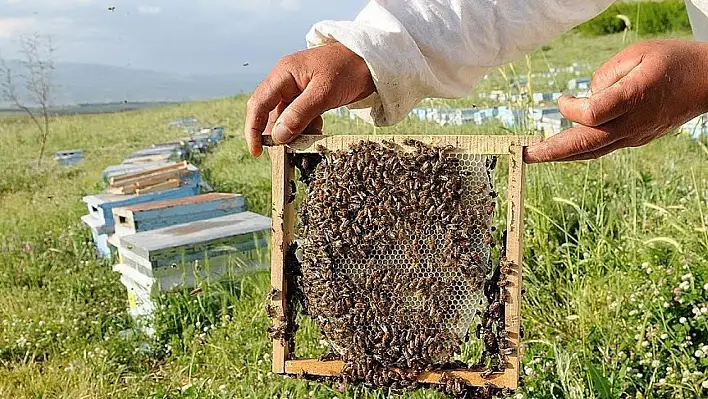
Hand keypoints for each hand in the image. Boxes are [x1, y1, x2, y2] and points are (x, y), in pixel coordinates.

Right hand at [244, 42, 375, 156]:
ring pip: (286, 118)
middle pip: (270, 113)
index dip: (253, 129)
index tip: (256, 152)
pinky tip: (316, 132)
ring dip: (293, 133)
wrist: (371, 61)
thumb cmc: (348, 69)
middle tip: (284, 154)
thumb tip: (278, 136)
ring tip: (305, 143)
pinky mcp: (309, 97)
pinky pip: (300, 117)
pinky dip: (306, 128)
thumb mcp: (324, 93)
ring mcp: (297, 89)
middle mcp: (286, 81)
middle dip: (275, 134)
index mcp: (284, 74)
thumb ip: (299, 114)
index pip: (259, 104)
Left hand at [525, 39, 707, 162]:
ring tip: (536, 156)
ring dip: (561, 156)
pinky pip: (602, 149)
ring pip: (593, 152)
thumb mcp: (639, 53)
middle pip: (586, 144)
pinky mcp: (636, 139)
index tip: (562, 99)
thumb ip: (607, 74)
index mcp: (634, 98)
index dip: (571, 109)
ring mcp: (635, 135)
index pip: (592, 114)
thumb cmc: (674, 62)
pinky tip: (562, 149)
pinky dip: (580, 151)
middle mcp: (633, 123)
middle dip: (552, 151)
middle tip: (525, 155)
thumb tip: (586, 95)